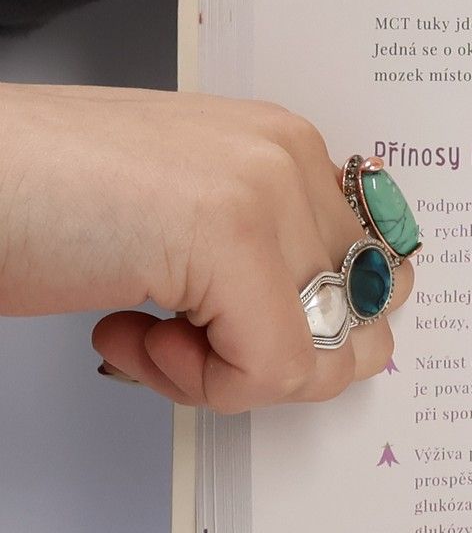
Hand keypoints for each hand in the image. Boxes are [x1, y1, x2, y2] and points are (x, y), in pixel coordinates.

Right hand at [0, 84, 411, 409]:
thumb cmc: (28, 200)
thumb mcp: (177, 223)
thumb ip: (261, 256)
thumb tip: (341, 334)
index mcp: (281, 148)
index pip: (375, 276)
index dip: (297, 332)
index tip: (214, 325)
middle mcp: (287, 156)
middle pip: (365, 319)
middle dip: (275, 359)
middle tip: (181, 341)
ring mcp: (264, 189)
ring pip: (327, 352)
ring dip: (231, 374)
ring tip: (146, 334)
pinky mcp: (230, 234)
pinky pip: (274, 368)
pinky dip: (197, 384)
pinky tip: (123, 331)